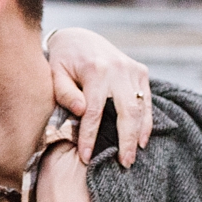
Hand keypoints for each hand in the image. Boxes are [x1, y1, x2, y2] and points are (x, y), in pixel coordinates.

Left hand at [44, 28, 151, 167]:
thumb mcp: (55, 73)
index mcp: (95, 70)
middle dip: (126, 141)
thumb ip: (64, 92)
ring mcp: (132, 69)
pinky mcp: (141, 71)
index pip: (94, 112)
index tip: (86, 157)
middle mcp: (118, 69)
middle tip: (124, 163)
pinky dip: (146, 122)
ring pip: (141, 108)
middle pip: (127, 112)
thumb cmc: (62, 60)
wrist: (79, 37)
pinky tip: (142, 140)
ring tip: (132, 157)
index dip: (90, 137)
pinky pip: (147, 100)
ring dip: (139, 135)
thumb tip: (80, 111)